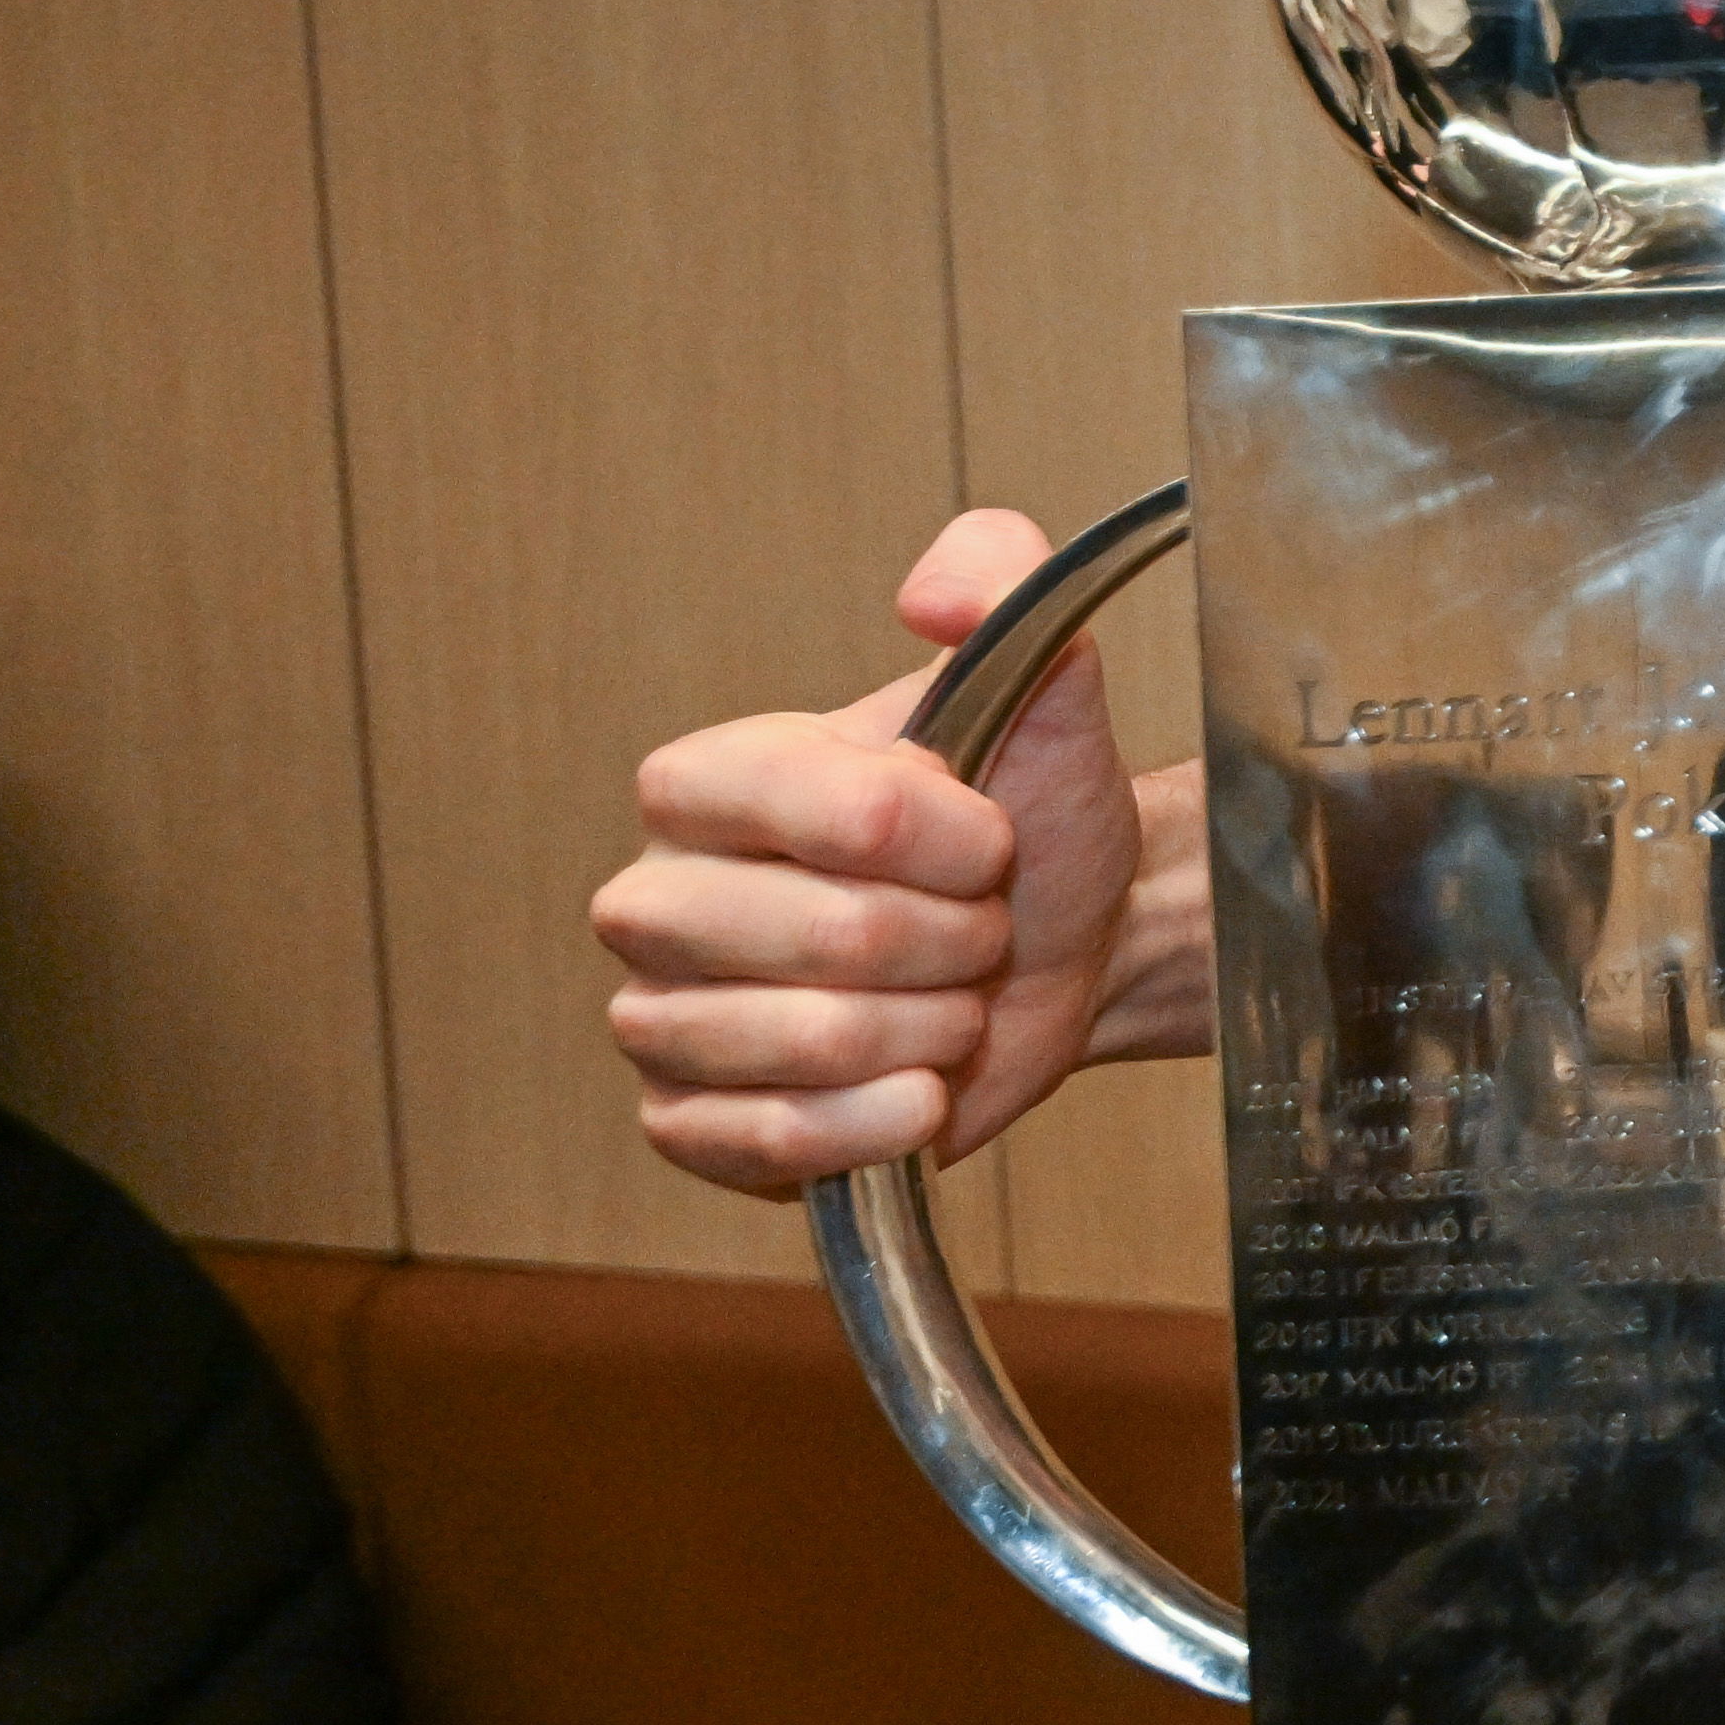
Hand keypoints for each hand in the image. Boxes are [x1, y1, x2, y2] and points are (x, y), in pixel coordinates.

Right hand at [589, 508, 1203, 1194]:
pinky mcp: (692, 1128)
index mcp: (709, 782)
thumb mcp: (1040, 681)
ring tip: (950, 995)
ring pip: (813, 1041)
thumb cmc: (1026, 820)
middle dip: (951, 936)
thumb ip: (1003, 581)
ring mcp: (661, 1020)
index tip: (987, 833)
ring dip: (932, 1025)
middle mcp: (658, 898)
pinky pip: (778, 1142)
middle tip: (978, 924)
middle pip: (824, 933)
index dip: (930, 831)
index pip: (810, 802)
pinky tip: (920, 1086)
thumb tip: (933, 588)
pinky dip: (884, 1118)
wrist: (1066, 947)